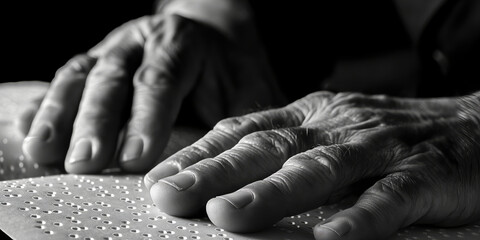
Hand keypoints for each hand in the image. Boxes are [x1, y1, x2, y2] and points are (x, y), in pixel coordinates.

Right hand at [19, 2, 282, 172]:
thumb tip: (212, 170)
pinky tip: (28, 128)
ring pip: (80, 77)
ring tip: (43, 151)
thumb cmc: (231, 75)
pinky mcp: (95, 62)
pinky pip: (66, 80)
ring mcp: (113, 48)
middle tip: (85, 164)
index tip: (134, 160)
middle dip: (95, 122)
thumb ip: (229, 125)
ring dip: (59, 115)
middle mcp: (141, 41)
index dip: (146, 120)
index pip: (160, 80)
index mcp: (181, 43)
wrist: (214, 41)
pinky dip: (45, 104)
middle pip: (112, 79)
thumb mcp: (245, 94)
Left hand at [145, 91, 479, 238]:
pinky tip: (330, 239)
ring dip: (271, 193)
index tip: (159, 177)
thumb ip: (287, 148)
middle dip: (215, 172)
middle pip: (269, 146)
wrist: (475, 124)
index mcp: (311, 115)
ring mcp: (380, 147)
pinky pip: (389, 198)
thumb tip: (227, 176)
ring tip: (227, 215)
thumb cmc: (390, 135)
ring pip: (319, 169)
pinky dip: (360, 217)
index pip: (244, 129)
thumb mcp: (329, 131)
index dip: (200, 152)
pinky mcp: (424, 173)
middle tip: (168, 197)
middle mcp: (336, 125)